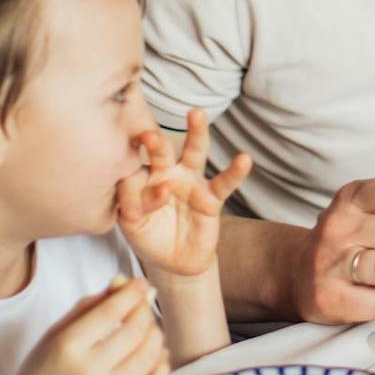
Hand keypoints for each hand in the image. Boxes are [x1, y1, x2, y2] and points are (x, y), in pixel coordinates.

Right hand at [0, 280, 167, 374]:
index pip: (111, 312)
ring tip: (149, 328)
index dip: (132, 292)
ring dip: (156, 335)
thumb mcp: (55, 333)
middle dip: (145, 311)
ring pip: (150, 356)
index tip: (141, 283)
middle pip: (135, 331)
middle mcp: (89, 371)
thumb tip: (122, 284)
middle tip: (143, 305)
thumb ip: (88, 307)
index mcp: (68, 347)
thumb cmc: (42, 370)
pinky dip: (163, 366)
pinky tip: (158, 354)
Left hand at [118, 109, 251, 276]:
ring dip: (196, 132)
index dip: (130, 192)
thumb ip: (131, 203)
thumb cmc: (149, 235)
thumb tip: (146, 188)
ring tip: (196, 114)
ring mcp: (191, 182)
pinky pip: (224, 182)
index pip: (133, 174)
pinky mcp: (211, 198)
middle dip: (157, 142)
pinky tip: (244, 159)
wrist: (173, 260)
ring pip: (194, 153)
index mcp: (143, 176)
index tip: (131, 214)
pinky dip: (235, 172)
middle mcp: (167, 172)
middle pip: (163, 151)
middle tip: (150, 136)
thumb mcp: (131, 224)